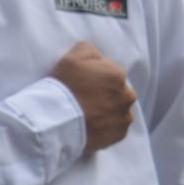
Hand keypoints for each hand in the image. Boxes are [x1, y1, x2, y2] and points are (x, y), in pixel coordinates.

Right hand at [50, 41, 135, 155]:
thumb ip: (88, 49)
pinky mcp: (119, 134)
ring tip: (87, 115)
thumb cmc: (63, 88)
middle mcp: (127, 95)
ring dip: (107, 111)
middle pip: (117, 91)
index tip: (80, 85)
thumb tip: (97, 55)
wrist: (56, 122)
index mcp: (117, 74)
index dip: (94, 78)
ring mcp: (124, 116)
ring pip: (118, 110)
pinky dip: (106, 127)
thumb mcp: (70, 57)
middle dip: (104, 94)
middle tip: (83, 101)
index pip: (109, 72)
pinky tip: (90, 125)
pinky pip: (115, 128)